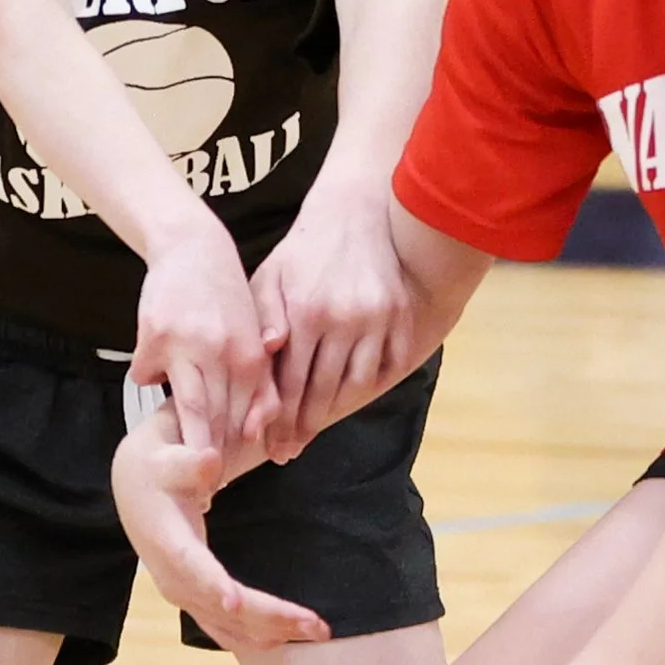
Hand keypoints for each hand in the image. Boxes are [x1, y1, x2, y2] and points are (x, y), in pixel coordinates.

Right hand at [111, 419, 328, 648]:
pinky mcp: (195, 601)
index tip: (235, 603)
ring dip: (273, 632)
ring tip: (317, 632)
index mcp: (167, 543)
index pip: (192, 568)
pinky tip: (287, 637)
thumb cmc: (159, 470)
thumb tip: (209, 460)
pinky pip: (226, 631)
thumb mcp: (171, 459)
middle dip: (270, 617)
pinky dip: (256, 637)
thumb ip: (191, 462)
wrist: (137, 490)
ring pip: (229, 627)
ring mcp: (185, 595)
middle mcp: (174, 579)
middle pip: (222, 609)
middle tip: (316, 625)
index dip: (213, 585)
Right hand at [130, 211, 275, 457]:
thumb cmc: (226, 299)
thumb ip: (259, 382)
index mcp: (254, 357)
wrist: (194, 249)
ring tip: (178, 460)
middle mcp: (226, 353)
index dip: (238, 452)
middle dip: (212, 456)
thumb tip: (256, 431)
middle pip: (220, 420)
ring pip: (189, 407)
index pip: (249, 418)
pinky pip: (147, 375)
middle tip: (205, 486)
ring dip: (185, 438)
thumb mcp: (254, 337)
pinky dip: (147, 381)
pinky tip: (149, 380)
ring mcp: (190, 345)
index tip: (229, 477)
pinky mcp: (156, 337)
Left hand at [249, 186, 415, 457]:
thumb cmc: (302, 251)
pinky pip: (391, 362)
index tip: (275, 445)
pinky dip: (375, 381)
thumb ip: (264, 317)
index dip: (282, 419)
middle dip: (306, 425)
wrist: (353, 213)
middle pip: (324, 390)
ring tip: (319, 424)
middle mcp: (344, 319)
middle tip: (292, 450)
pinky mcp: (400, 314)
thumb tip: (270, 352)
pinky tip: (354, 393)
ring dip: (338, 408)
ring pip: (358, 382)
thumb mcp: (271, 277)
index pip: (292, 382)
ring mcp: (377, 318)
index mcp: (306, 312)